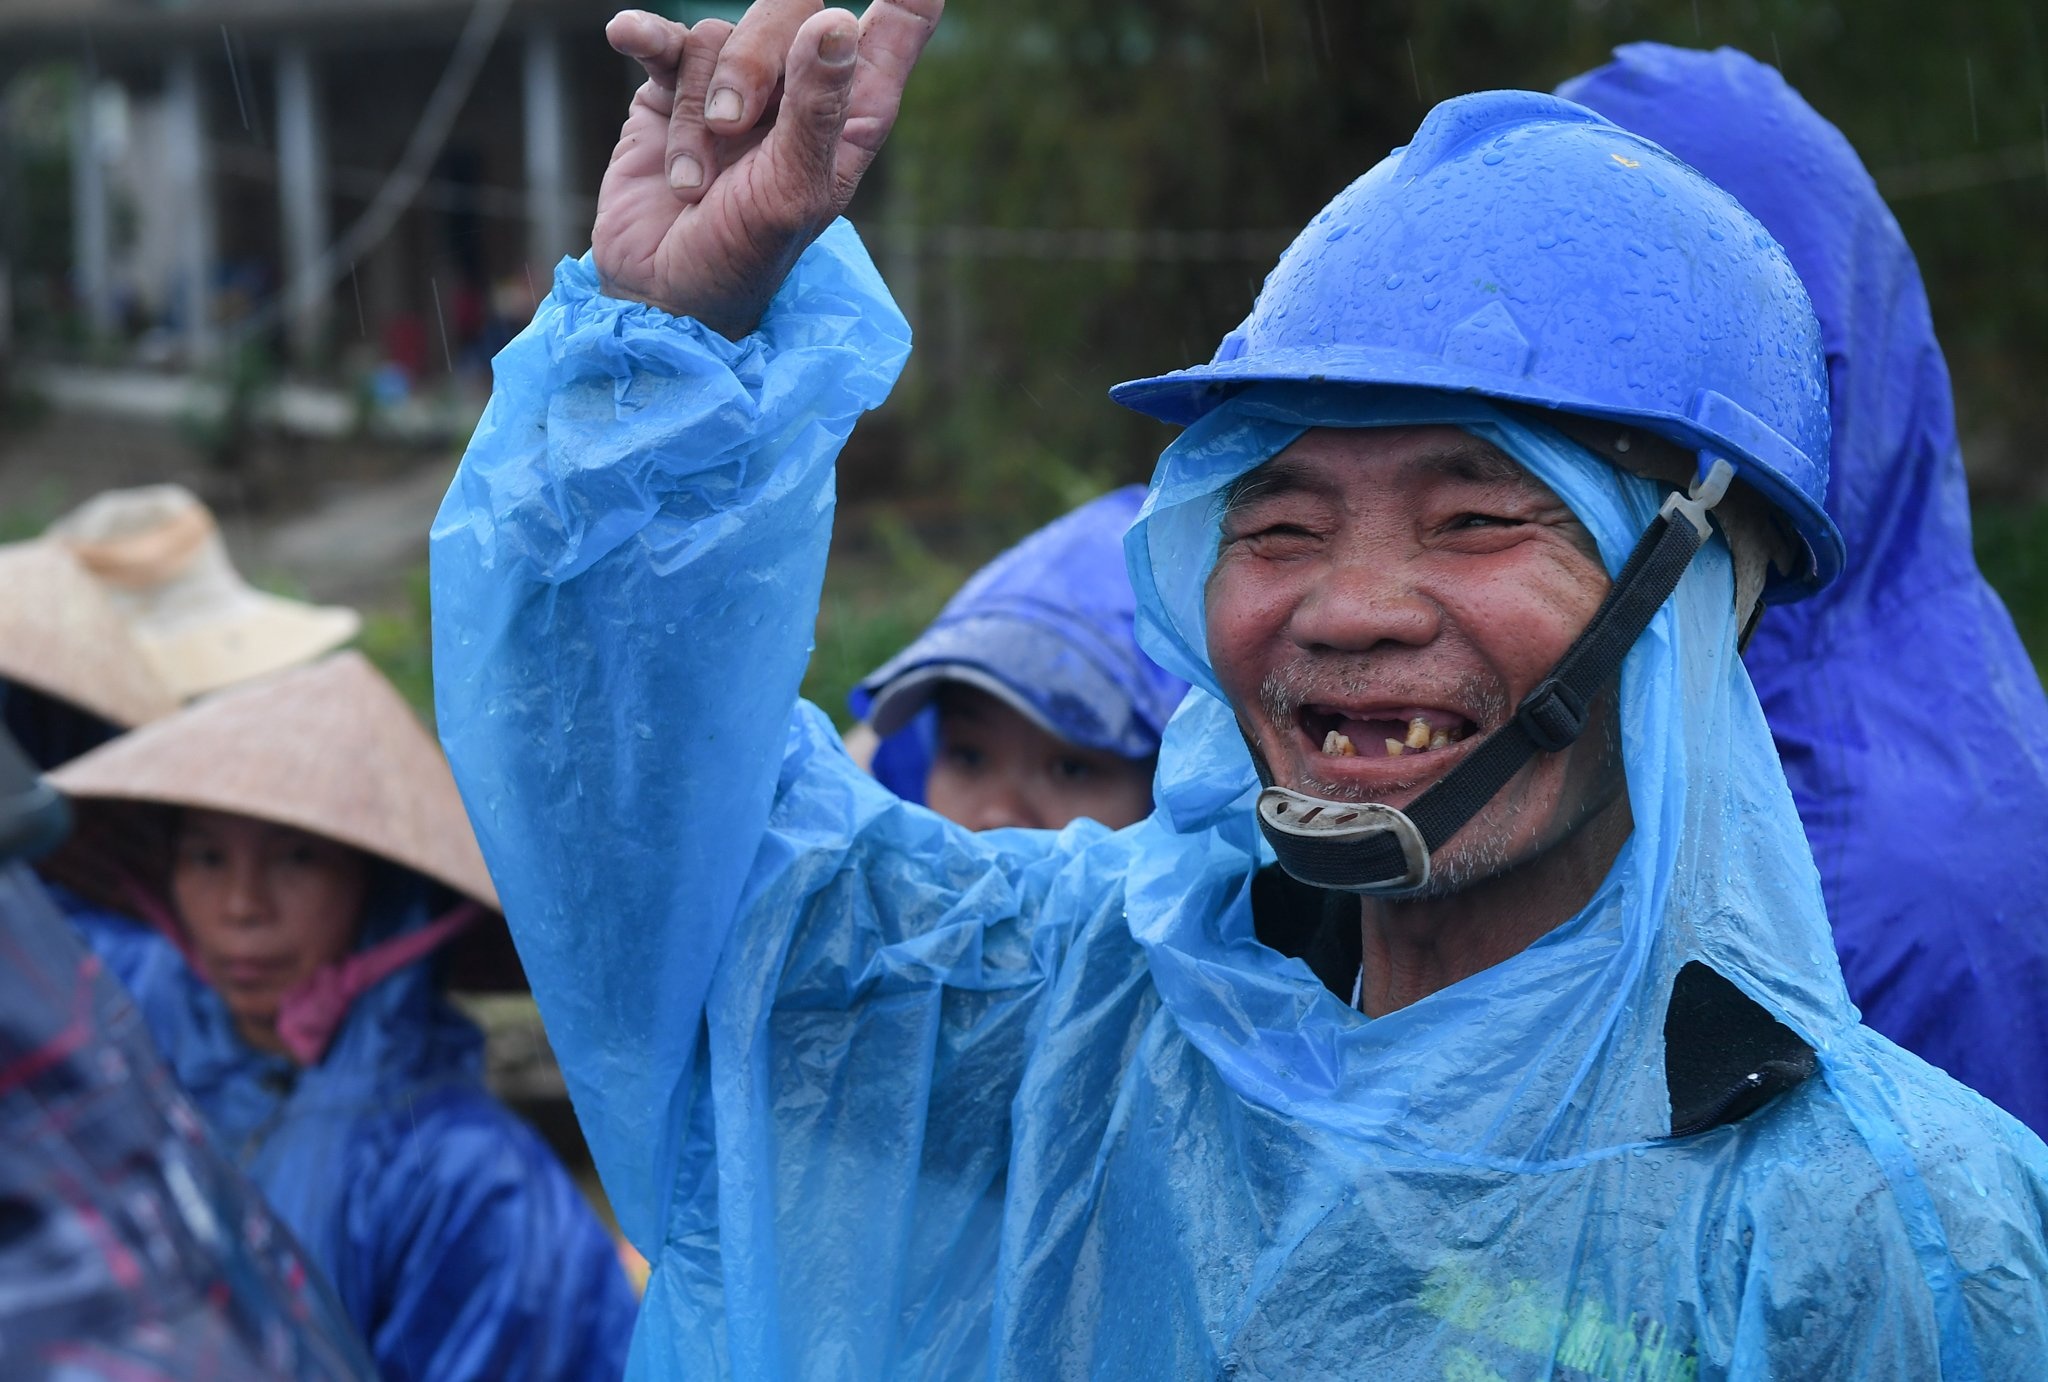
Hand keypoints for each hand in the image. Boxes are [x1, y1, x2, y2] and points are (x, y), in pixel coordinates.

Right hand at [593, 0, 942, 339]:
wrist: (661, 292)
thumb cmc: (744, 256)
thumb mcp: (792, 193)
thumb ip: (816, 108)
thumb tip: (837, 22)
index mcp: (851, 115)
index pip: (894, 31)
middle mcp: (799, 90)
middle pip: (792, 10)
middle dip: (753, 62)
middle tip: (733, 125)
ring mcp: (733, 86)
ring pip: (718, 34)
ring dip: (696, 110)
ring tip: (692, 181)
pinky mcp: (672, 91)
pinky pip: (665, 39)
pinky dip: (647, 37)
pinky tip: (627, 34)